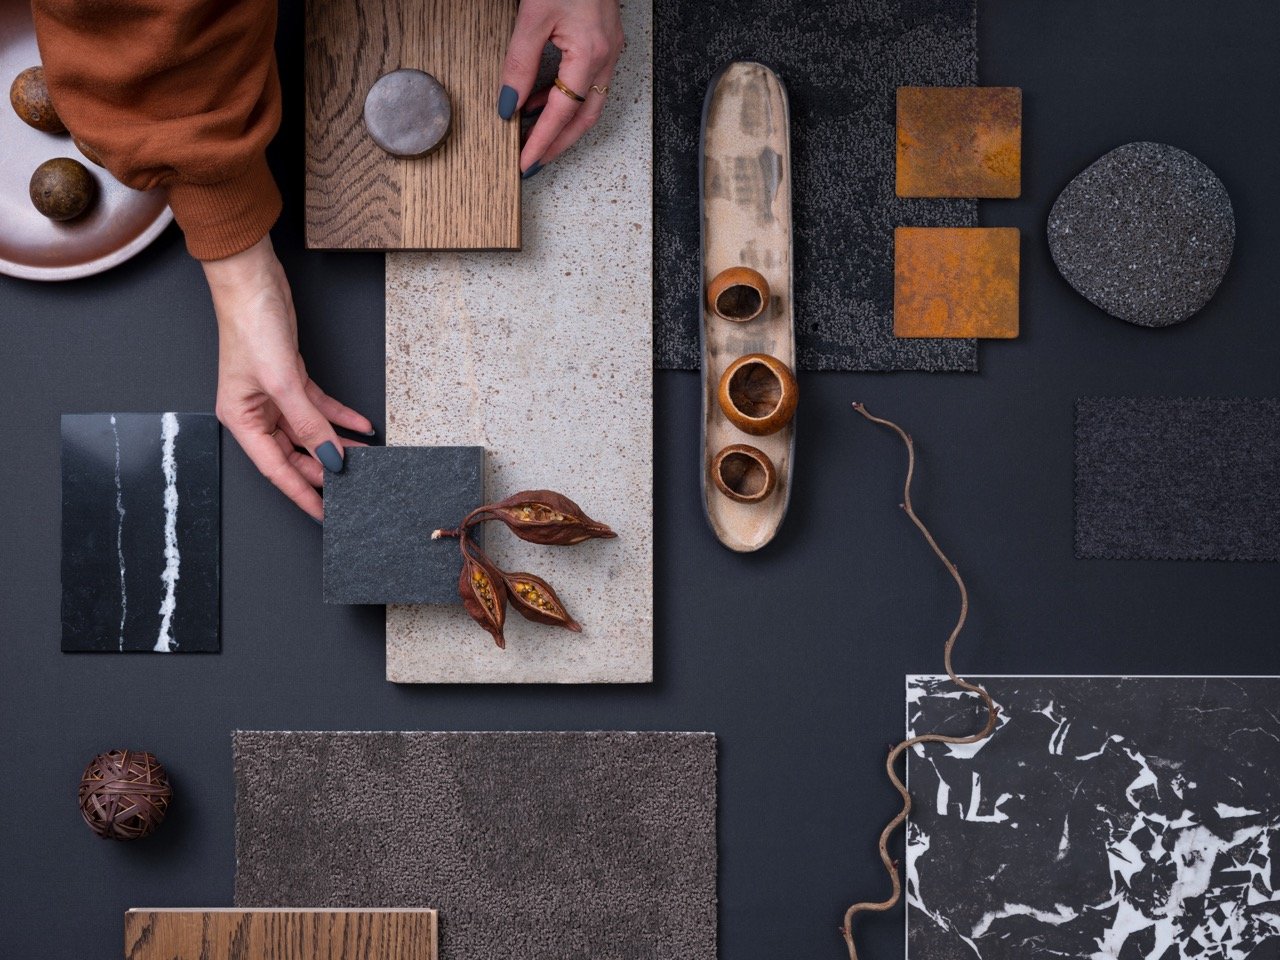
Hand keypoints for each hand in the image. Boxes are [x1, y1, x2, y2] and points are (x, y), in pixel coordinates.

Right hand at [203, 236, 372, 521]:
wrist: (253, 281)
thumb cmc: (250, 325)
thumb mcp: (283, 382)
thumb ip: (308, 424)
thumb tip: (329, 458)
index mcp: (241, 419)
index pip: (277, 468)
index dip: (302, 493)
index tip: (323, 514)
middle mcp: (256, 412)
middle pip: (295, 453)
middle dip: (324, 470)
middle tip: (353, 488)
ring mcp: (274, 396)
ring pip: (311, 432)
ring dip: (337, 444)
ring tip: (365, 461)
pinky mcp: (292, 379)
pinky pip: (320, 408)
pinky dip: (341, 418)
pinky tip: (363, 428)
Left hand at [498, 0, 623, 173]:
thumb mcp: (533, 17)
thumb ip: (519, 63)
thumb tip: (507, 103)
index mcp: (592, 52)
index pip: (563, 112)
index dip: (543, 140)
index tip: (526, 162)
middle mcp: (607, 56)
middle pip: (584, 118)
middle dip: (558, 144)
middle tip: (534, 163)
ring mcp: (610, 50)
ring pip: (589, 103)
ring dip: (561, 123)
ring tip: (532, 136)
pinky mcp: (604, 41)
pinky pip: (588, 83)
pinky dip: (565, 99)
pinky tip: (541, 101)